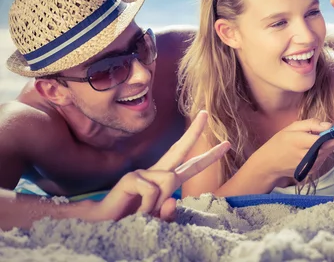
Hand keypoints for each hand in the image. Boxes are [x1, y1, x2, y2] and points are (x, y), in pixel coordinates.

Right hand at [89, 111, 229, 221]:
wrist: (103, 225)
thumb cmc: (131, 220)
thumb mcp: (156, 220)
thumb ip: (168, 215)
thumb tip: (174, 201)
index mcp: (165, 181)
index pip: (191, 166)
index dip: (208, 156)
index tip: (225, 144)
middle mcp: (156, 173)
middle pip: (180, 149)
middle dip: (194, 131)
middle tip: (206, 113)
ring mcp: (144, 173)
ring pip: (169, 181)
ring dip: (158, 203)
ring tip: (143, 212)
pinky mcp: (132, 177)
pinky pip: (152, 190)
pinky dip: (147, 206)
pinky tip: (135, 209)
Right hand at [252, 119, 333, 180]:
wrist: (269, 164)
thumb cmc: (279, 143)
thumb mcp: (291, 128)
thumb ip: (310, 124)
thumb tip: (328, 125)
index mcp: (301, 142)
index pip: (324, 138)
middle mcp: (307, 155)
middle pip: (329, 146)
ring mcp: (310, 165)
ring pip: (327, 153)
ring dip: (331, 145)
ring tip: (329, 137)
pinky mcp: (311, 170)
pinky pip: (323, 159)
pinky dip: (325, 152)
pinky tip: (320, 147)